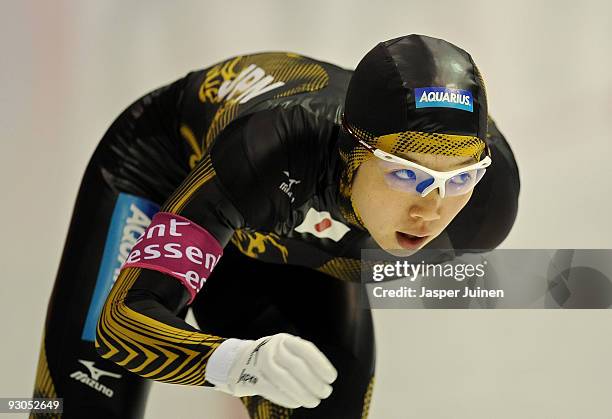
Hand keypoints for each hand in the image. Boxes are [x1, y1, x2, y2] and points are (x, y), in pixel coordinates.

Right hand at [207, 333, 336, 407]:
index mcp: (285, 340)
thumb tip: (325, 378)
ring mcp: (260, 363)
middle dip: (314, 382)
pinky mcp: (252, 378)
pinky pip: (272, 390)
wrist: (238, 361)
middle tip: (325, 393)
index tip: (331, 378)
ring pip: (285, 379)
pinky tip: (297, 402)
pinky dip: (288, 398)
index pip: (306, 350)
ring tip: (314, 401)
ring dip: (302, 393)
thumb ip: (303, 359)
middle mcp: (272, 348)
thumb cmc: (273, 358)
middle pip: (297, 366)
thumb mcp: (287, 350)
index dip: (321, 365)